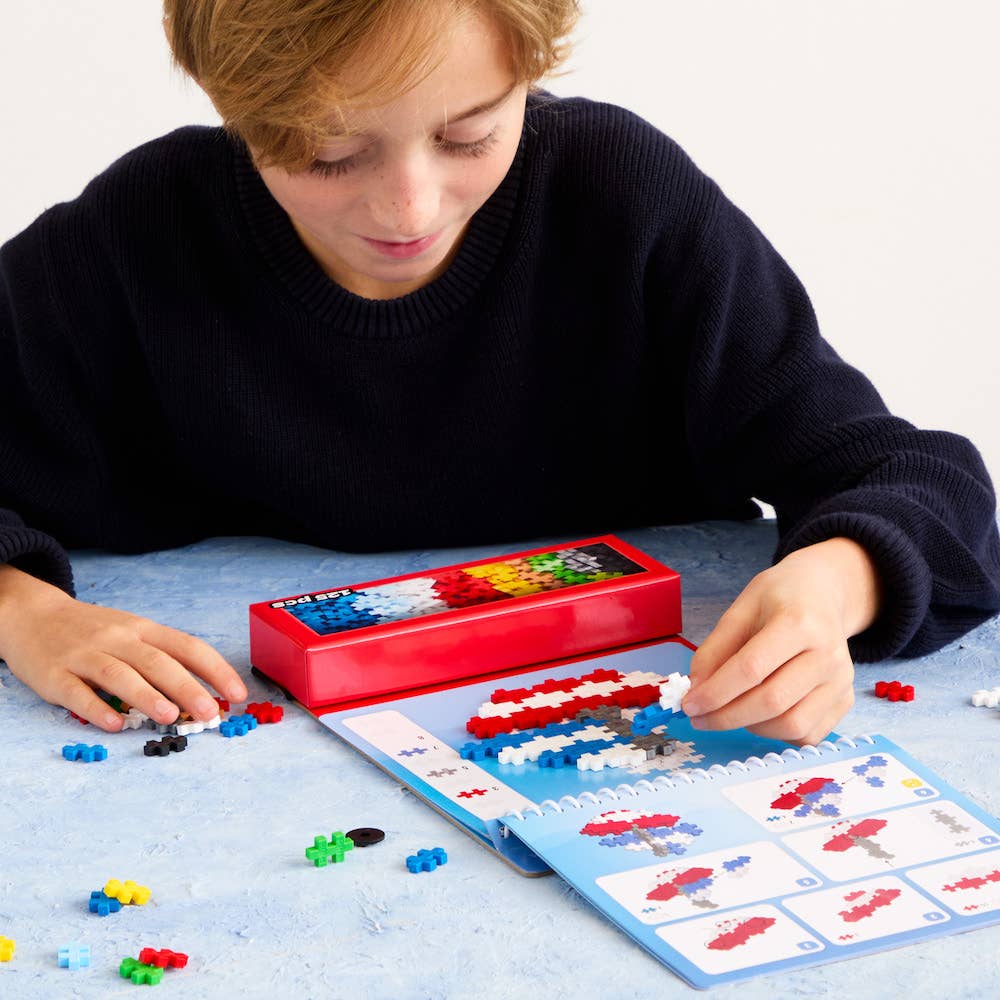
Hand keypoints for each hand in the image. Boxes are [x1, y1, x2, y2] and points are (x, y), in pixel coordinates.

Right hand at [0, 564, 247, 731]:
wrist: (31, 614)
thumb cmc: (92, 630)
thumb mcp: (131, 632)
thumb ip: (161, 658)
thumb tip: (203, 692)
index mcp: (143, 629)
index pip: (187, 646)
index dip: (215, 669)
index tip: (237, 693)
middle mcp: (118, 638)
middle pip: (157, 661)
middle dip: (187, 687)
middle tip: (209, 712)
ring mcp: (85, 655)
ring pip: (120, 674)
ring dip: (146, 696)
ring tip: (170, 717)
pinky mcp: (55, 675)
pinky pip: (78, 693)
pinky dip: (97, 709)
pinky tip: (115, 725)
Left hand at [680, 537, 881, 744]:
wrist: (823, 595)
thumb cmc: (779, 598)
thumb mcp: (741, 608)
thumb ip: (715, 648)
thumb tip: (696, 690)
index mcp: (798, 623)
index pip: (751, 668)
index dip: (715, 692)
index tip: (689, 704)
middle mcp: (827, 654)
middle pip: (772, 701)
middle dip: (726, 716)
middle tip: (699, 718)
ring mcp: (840, 681)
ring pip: (792, 725)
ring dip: (750, 727)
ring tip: (730, 711)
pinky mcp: (845, 700)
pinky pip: (807, 734)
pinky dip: (776, 734)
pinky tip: (758, 715)